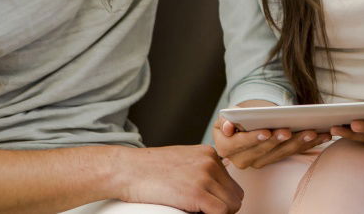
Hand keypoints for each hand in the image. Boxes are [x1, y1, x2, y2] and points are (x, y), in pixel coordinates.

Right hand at [111, 144, 243, 213]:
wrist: (127, 169)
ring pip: (232, 205)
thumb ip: (200, 169)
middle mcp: (210, 162)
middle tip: (207, 212)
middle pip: (235, 194)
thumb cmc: (148, 169)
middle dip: (224, 207)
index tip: (213, 206)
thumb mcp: (182, 159)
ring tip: (199, 213)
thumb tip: (214, 188)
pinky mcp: (196, 193)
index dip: (224, 198)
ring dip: (219, 213)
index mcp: (208, 154)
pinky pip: (220, 212)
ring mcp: (204, 177)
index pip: (231, 183)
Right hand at [213, 116, 330, 169]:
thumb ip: (225, 119)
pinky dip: (309, 144)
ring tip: (312, 132)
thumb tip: (227, 126)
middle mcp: (242, 160)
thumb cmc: (235, 118)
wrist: (242, 125)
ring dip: (298, 143)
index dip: (253, 138)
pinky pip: (293, 153)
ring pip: (281, 153)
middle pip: (264, 150)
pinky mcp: (275, 159)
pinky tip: (322, 136)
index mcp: (227, 148)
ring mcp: (260, 162)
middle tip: (290, 130)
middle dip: (279, 140)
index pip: (240, 144)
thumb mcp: (227, 115)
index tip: (267, 131)